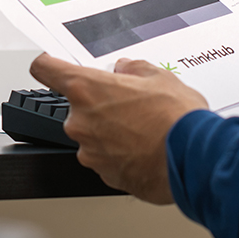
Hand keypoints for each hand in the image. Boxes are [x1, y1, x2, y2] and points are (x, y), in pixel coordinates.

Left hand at [28, 54, 208, 204]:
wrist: (192, 161)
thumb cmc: (176, 120)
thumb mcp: (161, 78)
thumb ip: (135, 69)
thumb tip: (127, 69)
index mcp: (87, 89)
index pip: (46, 69)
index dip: (48, 64)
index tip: (51, 64)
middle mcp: (80, 121)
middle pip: (77, 106)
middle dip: (99, 104)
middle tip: (129, 104)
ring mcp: (89, 151)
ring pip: (92, 134)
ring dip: (110, 130)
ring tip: (143, 129)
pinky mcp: (102, 173)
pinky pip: (105, 157)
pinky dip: (119, 152)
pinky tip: (144, 148)